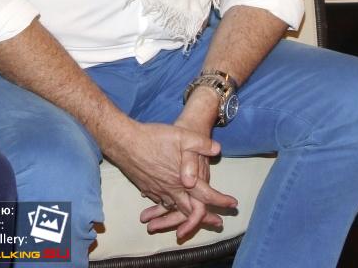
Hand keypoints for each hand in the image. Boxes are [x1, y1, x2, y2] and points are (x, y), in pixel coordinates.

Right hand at [140, 90, 236, 238]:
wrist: (124, 142)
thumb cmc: (153, 137)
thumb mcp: (181, 135)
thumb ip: (200, 143)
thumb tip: (217, 149)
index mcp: (182, 179)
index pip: (206, 196)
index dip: (221, 200)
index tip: (233, 203)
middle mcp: (171, 189)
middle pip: (191, 210)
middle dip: (205, 217)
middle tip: (217, 222)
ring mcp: (157, 190)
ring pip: (175, 209)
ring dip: (186, 216)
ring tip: (194, 219)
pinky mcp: (146, 188)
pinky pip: (161, 203)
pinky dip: (170, 208)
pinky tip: (171, 204)